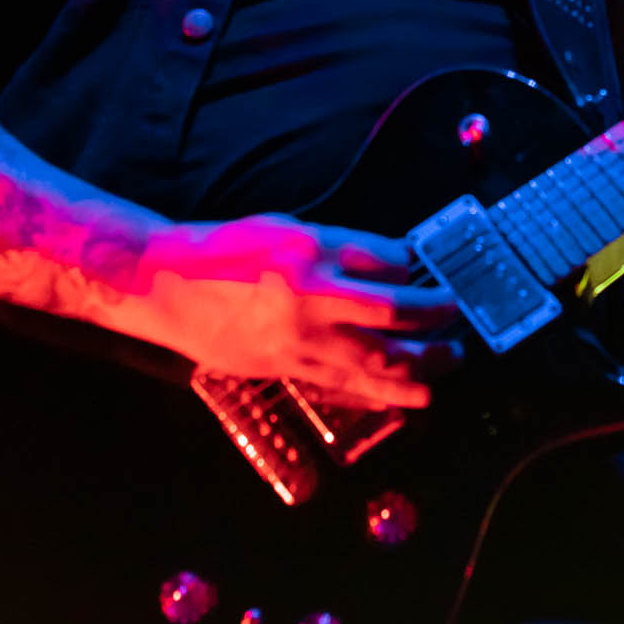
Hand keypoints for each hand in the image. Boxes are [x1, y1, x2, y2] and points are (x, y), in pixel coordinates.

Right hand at [136, 214, 459, 407]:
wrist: (168, 286)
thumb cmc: (228, 250)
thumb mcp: (285, 229)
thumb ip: (339, 247)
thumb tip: (393, 267)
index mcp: (309, 251)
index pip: (385, 262)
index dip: (413, 269)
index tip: (425, 272)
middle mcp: (309, 297)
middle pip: (392, 314)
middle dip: (433, 318)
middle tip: (455, 316)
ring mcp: (298, 339)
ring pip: (376, 361)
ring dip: (420, 364)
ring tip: (448, 361)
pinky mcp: (286, 368)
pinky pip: (345, 385)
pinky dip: (381, 392)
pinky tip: (408, 394)